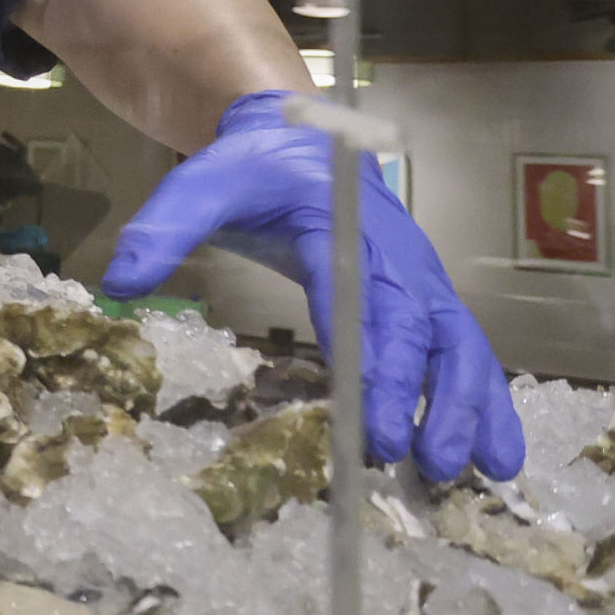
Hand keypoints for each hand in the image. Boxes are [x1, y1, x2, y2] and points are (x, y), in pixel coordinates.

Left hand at [103, 90, 524, 482]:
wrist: (304, 142)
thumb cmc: (254, 170)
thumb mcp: (202, 184)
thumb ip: (163, 228)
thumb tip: (116, 286)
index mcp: (340, 230)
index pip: (360, 303)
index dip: (373, 365)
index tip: (373, 424)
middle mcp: (393, 260)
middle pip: (422, 333)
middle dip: (426, 399)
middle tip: (418, 461)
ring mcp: (419, 282)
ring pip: (460, 346)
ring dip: (469, 407)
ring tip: (470, 472)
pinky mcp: (428, 302)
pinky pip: (466, 351)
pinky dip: (488, 402)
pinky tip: (497, 457)